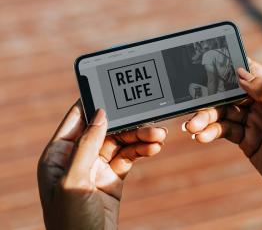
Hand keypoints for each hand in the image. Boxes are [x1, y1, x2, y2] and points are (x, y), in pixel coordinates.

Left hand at [37, 101, 166, 229]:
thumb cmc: (70, 222)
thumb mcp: (74, 181)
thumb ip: (86, 145)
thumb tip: (100, 113)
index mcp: (58, 155)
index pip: (77, 118)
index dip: (96, 102)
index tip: (116, 88)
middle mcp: (77, 157)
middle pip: (106, 129)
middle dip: (129, 123)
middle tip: (150, 120)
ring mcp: (96, 167)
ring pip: (122, 142)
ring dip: (141, 137)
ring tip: (159, 136)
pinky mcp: (113, 178)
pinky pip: (130, 156)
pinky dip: (143, 150)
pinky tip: (155, 147)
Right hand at [182, 60, 261, 213]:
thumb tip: (243, 74)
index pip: (252, 73)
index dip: (230, 69)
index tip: (206, 69)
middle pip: (233, 93)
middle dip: (212, 99)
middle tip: (193, 108)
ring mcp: (256, 122)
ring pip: (225, 112)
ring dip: (207, 118)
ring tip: (192, 128)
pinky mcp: (248, 140)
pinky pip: (226, 130)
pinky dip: (212, 132)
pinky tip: (201, 136)